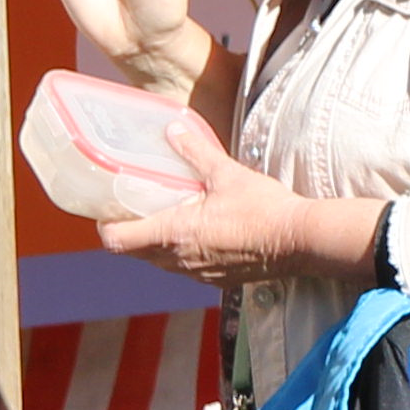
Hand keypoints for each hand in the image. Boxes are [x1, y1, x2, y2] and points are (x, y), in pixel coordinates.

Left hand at [103, 121, 375, 288]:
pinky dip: (184, 254)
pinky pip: (186, 269)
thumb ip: (196, 153)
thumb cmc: (266, 209)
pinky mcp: (217, 280)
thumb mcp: (228, 174)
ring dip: (158, 245)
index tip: (110, 210)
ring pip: (160, 262)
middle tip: (140, 208)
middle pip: (134, 253)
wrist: (303, 241)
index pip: (116, 241)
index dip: (106, 226)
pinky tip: (203, 235)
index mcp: (174, 234)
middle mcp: (179, 259)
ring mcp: (198, 273)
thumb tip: (172, 130)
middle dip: (132, 232)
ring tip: (171, 220)